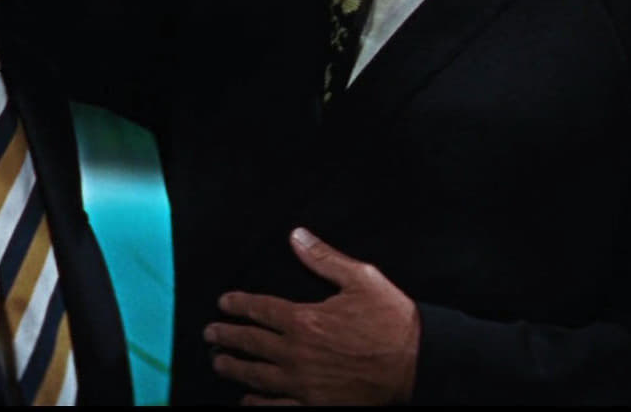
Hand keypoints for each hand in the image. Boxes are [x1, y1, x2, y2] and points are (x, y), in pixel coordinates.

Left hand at [203, 227, 419, 405]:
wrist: (421, 364)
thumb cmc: (393, 321)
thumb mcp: (361, 279)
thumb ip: (323, 259)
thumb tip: (296, 235)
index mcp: (304, 320)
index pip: (259, 309)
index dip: (237, 305)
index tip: (223, 303)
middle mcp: (297, 353)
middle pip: (250, 343)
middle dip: (226, 336)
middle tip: (210, 333)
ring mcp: (304, 384)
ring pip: (256, 376)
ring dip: (234, 368)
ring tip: (219, 362)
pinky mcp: (317, 405)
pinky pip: (278, 408)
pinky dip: (258, 405)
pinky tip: (247, 401)